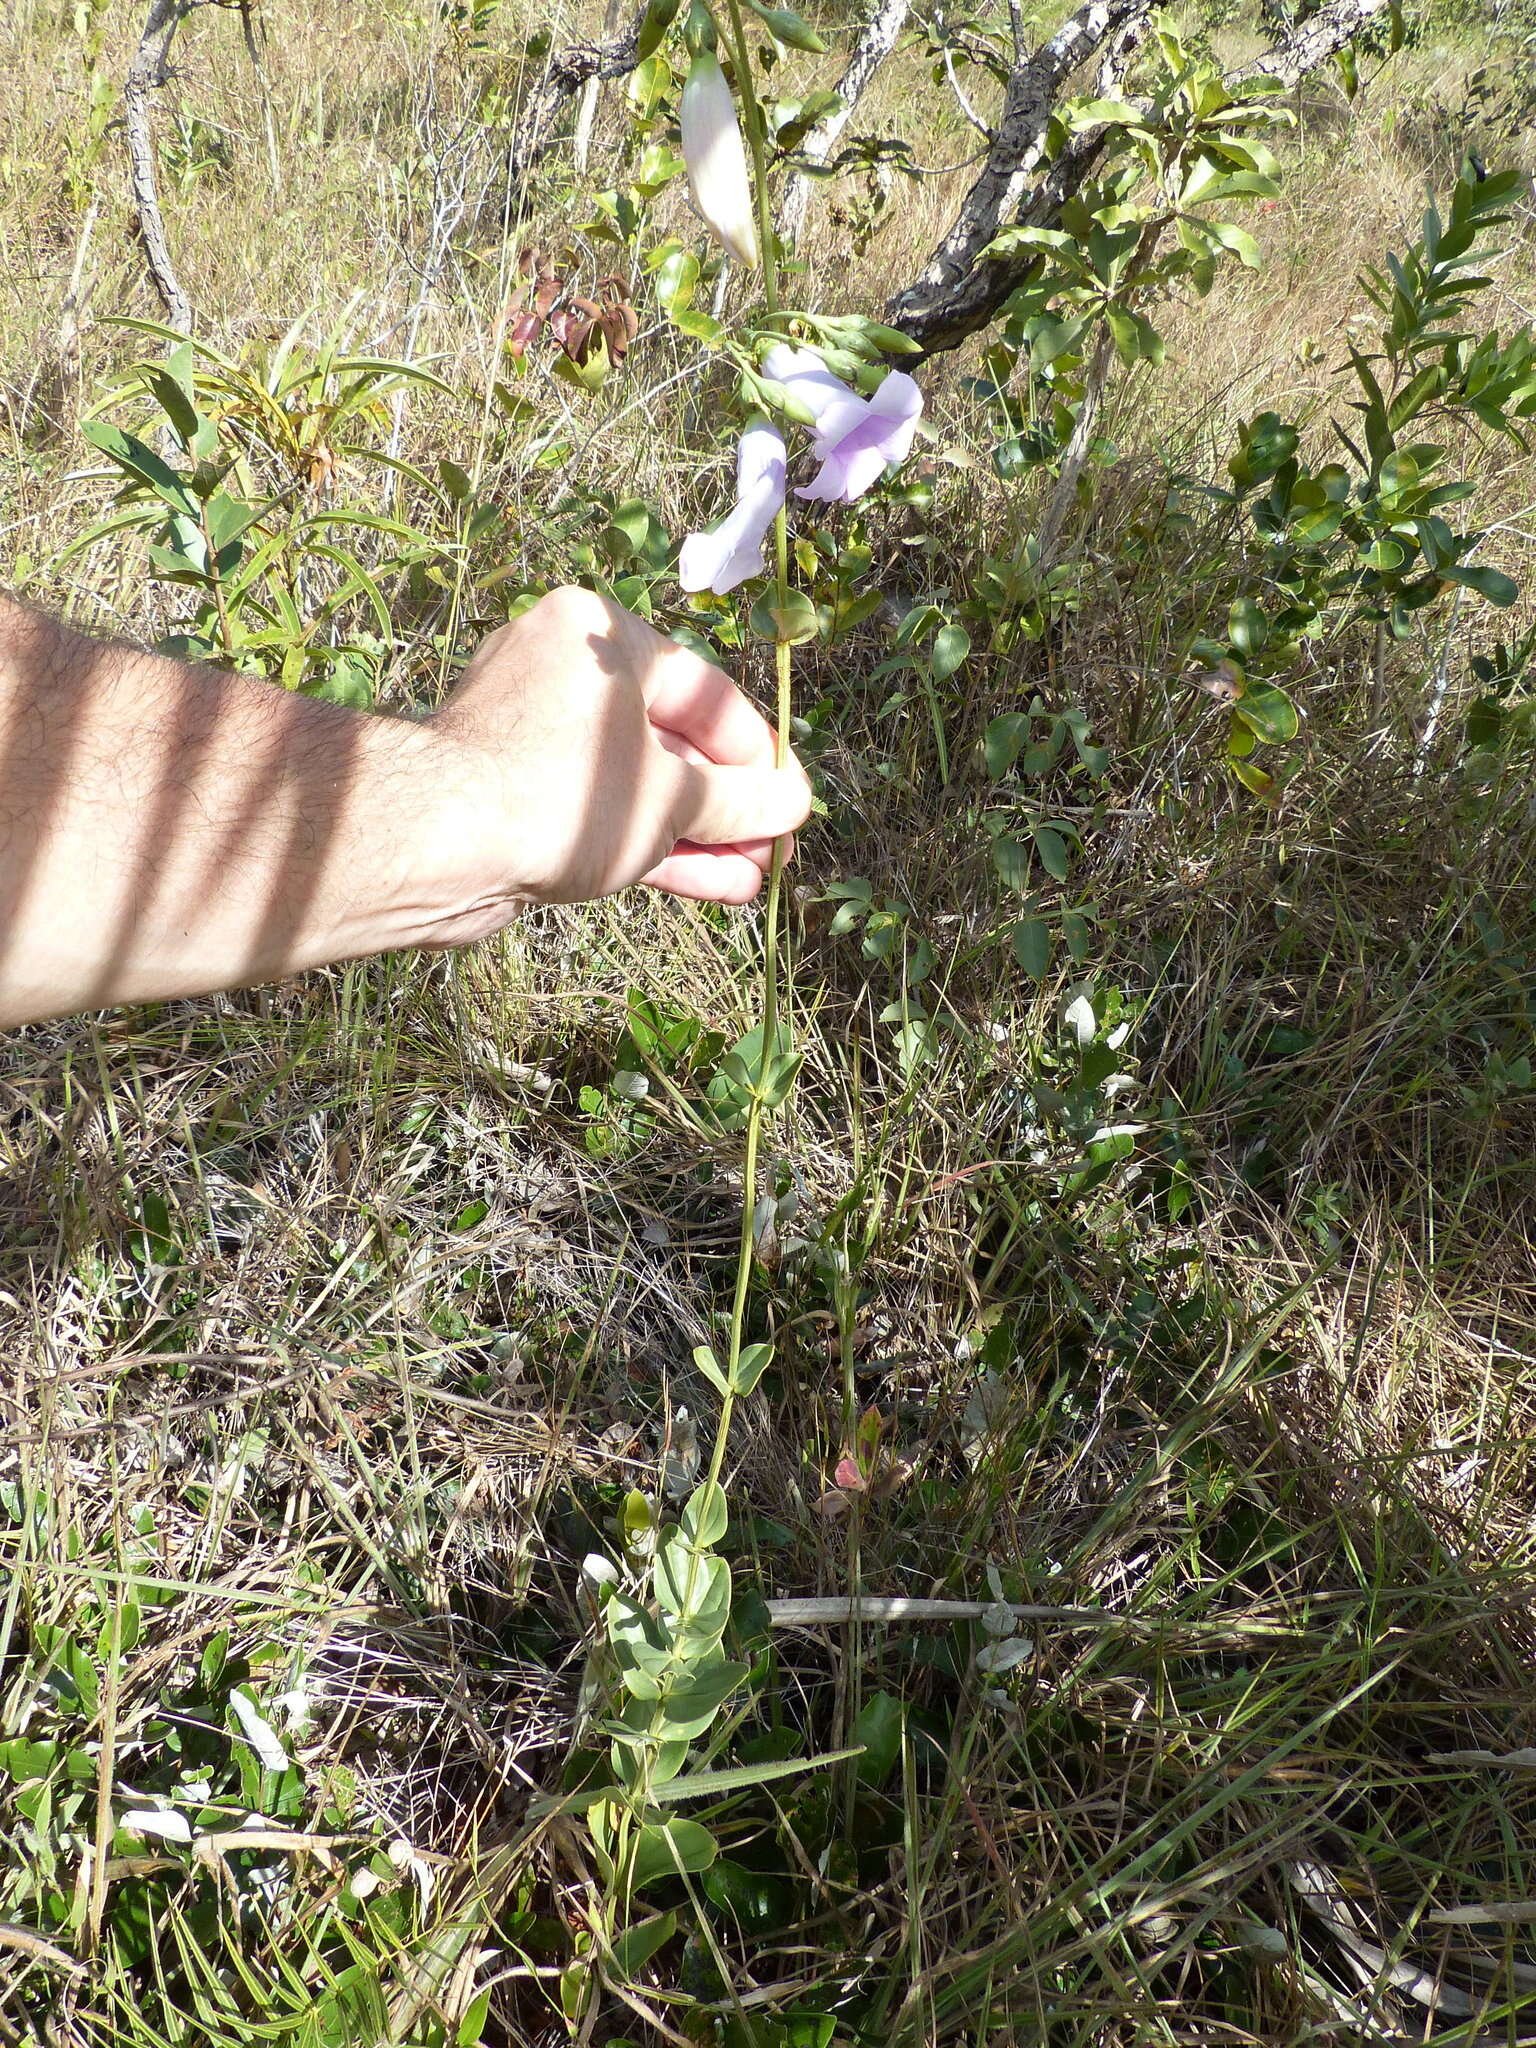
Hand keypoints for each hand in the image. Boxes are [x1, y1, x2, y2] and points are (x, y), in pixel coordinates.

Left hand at [431, 586, 810, 910]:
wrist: (436, 844)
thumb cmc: (562, 793)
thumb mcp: (672, 795)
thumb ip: (739, 800)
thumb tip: (792, 804)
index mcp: (602, 634)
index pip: (706, 693)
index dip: (761, 756)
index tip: (795, 804)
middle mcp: (566, 673)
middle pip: (674, 743)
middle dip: (730, 807)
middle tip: (775, 851)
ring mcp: (538, 736)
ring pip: (639, 787)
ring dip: (699, 836)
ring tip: (753, 880)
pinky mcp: (520, 793)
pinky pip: (603, 812)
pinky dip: (653, 845)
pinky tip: (713, 886)